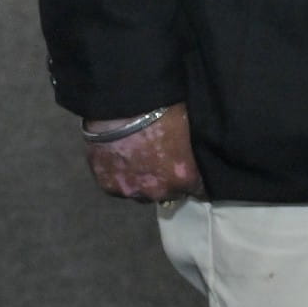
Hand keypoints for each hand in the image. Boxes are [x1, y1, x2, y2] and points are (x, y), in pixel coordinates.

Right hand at [84, 104, 202, 202]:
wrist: (124, 111)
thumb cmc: (164, 114)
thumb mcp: (190, 132)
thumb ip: (193, 154)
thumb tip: (196, 158)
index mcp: (184, 178)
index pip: (198, 191)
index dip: (196, 182)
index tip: (193, 176)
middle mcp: (159, 191)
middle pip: (169, 194)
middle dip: (169, 183)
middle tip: (164, 165)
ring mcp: (132, 191)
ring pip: (143, 195)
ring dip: (145, 184)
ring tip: (142, 165)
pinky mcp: (109, 187)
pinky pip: (120, 189)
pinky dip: (123, 179)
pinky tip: (123, 165)